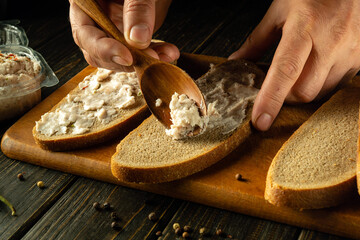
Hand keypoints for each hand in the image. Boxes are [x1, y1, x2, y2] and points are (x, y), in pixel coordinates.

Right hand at [69, 0, 178, 69]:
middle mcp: (94, 17)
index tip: (127, 57)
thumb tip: (138, 40)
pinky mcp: (128, 34)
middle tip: (151, 59)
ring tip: (165, 56)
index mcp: (84, 2)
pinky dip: (154, 54)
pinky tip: (168, 52)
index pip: (84, 33)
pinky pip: (137, 52)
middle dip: (127, 59)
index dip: (104, 49)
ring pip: (119, 56)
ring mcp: (111, 27)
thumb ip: (137, 8)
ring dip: (144, 60)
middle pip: (99, 51)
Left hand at [229, 0, 359, 130]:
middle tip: (277, 88)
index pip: (285, 72)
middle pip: (304, 92)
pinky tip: (315, 70)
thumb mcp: (278, 11)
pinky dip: (320, 86)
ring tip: (298, 74)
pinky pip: (336, 86)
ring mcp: (349, 51)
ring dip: (303, 92)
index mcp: (305, 27)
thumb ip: (256, 41)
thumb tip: (236, 62)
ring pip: (321, 93)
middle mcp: (331, 41)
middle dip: (285, 97)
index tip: (260, 121)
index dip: (271, 99)